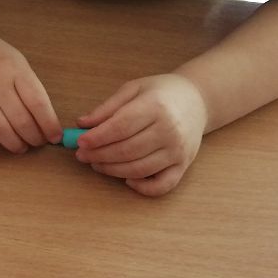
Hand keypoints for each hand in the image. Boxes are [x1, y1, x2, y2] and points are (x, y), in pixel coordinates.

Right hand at [0, 34, 60, 152]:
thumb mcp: (20, 64)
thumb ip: (32, 88)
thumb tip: (48, 121)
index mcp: (15, 70)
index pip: (37, 103)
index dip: (49, 124)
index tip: (55, 137)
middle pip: (19, 118)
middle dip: (33, 136)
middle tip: (38, 142)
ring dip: (13, 143)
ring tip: (21, 147)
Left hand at [75, 74, 207, 195]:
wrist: (197, 100)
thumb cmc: (161, 92)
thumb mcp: (133, 89)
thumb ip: (107, 107)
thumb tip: (81, 124)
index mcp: (155, 106)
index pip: (121, 127)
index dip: (98, 137)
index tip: (79, 142)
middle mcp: (169, 130)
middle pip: (127, 150)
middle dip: (99, 155)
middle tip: (81, 155)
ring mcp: (178, 151)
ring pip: (140, 169)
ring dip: (113, 171)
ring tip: (96, 164)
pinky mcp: (184, 165)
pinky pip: (163, 185)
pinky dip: (143, 188)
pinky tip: (127, 180)